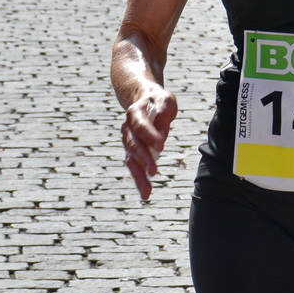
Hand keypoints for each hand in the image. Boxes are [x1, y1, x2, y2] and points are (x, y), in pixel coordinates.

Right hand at [120, 86, 177, 201]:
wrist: (144, 99)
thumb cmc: (158, 101)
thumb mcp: (166, 101)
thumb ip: (164, 115)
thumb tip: (161, 136)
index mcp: (135, 112)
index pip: (141, 125)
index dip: (150, 135)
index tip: (161, 146)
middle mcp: (127, 128)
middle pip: (133, 145)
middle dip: (143, 159)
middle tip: (154, 171)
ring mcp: (127, 140)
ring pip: (130, 160)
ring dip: (138, 176)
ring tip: (147, 192)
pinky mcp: (131, 151)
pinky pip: (133, 166)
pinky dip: (139, 179)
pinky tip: (146, 193)